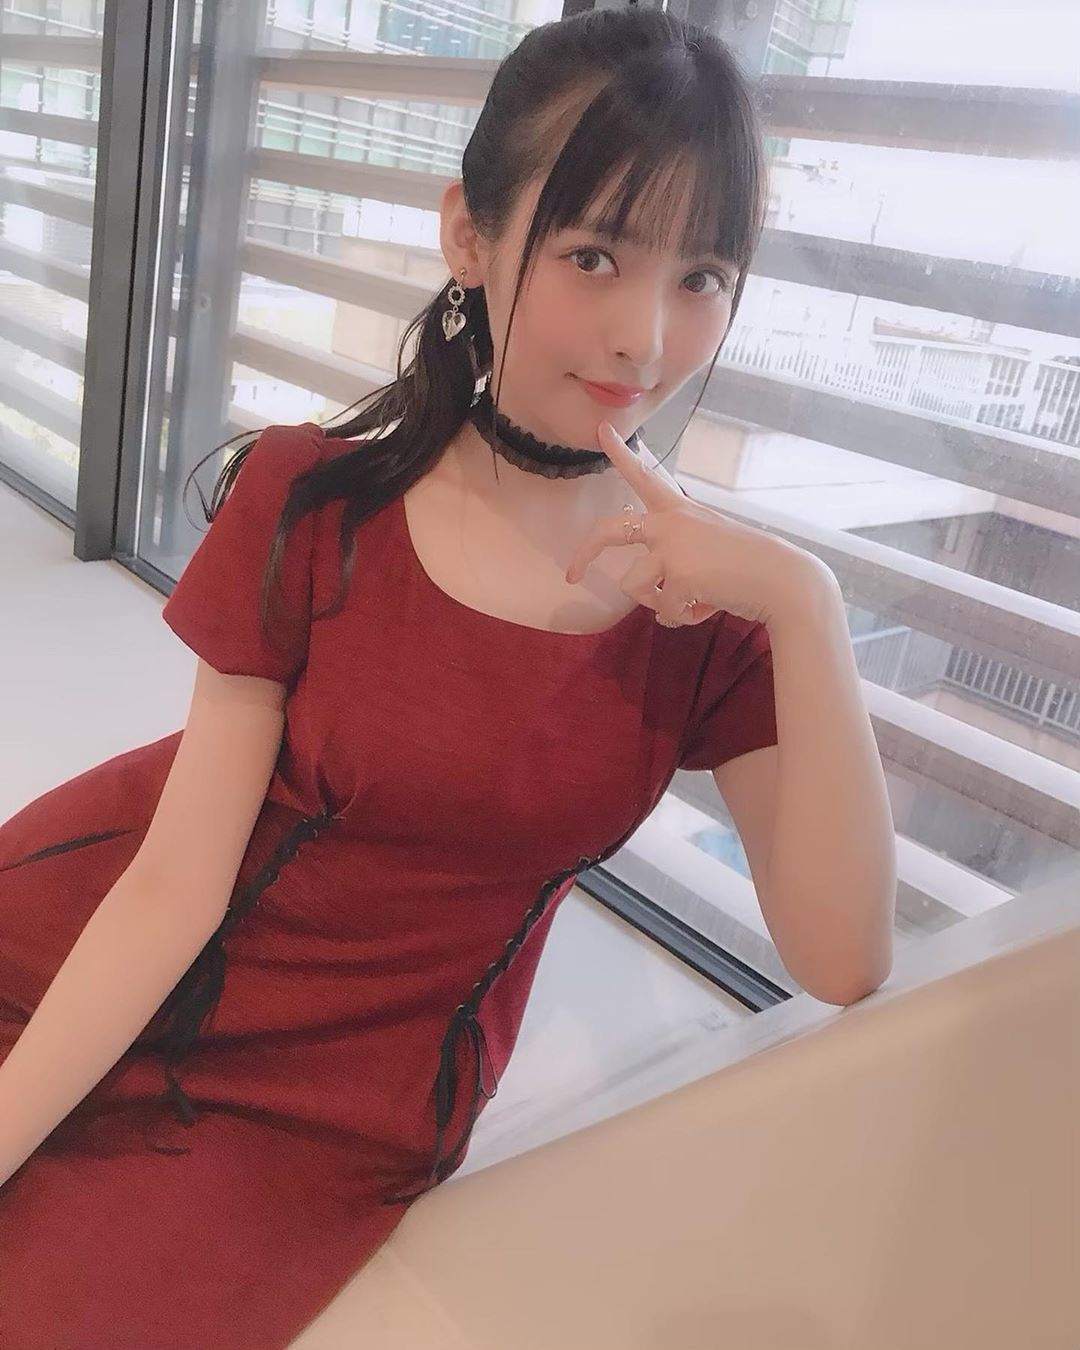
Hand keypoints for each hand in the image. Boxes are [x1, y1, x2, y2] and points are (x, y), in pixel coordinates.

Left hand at [565, 420, 828, 628]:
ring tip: (690, 602)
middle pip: (610, 530)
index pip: (645, 475)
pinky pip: (661, 609)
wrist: (780, 580)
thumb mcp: (709, 552)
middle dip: (585, 554)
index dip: (621, 453)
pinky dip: (680, 617)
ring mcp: (670, 546)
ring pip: (632, 586)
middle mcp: (669, 522)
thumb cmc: (748, 569)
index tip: (600, 429)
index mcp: (679, 511)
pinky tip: (705, 608)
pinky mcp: (677, 573)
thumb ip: (678, 566)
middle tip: (573, 575)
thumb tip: (661, 606)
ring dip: (658, 603)